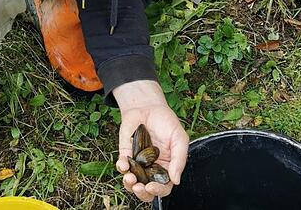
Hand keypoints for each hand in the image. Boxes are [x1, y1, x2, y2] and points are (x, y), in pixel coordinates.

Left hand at [112, 80, 188, 202]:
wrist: (149, 107)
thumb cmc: (167, 122)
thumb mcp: (179, 138)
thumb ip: (179, 159)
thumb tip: (176, 180)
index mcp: (167, 168)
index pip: (164, 187)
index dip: (158, 191)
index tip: (152, 187)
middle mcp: (152, 169)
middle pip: (147, 190)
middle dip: (142, 193)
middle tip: (139, 187)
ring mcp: (138, 163)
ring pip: (132, 183)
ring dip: (129, 185)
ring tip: (129, 178)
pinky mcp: (126, 154)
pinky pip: (122, 166)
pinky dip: (121, 167)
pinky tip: (123, 164)